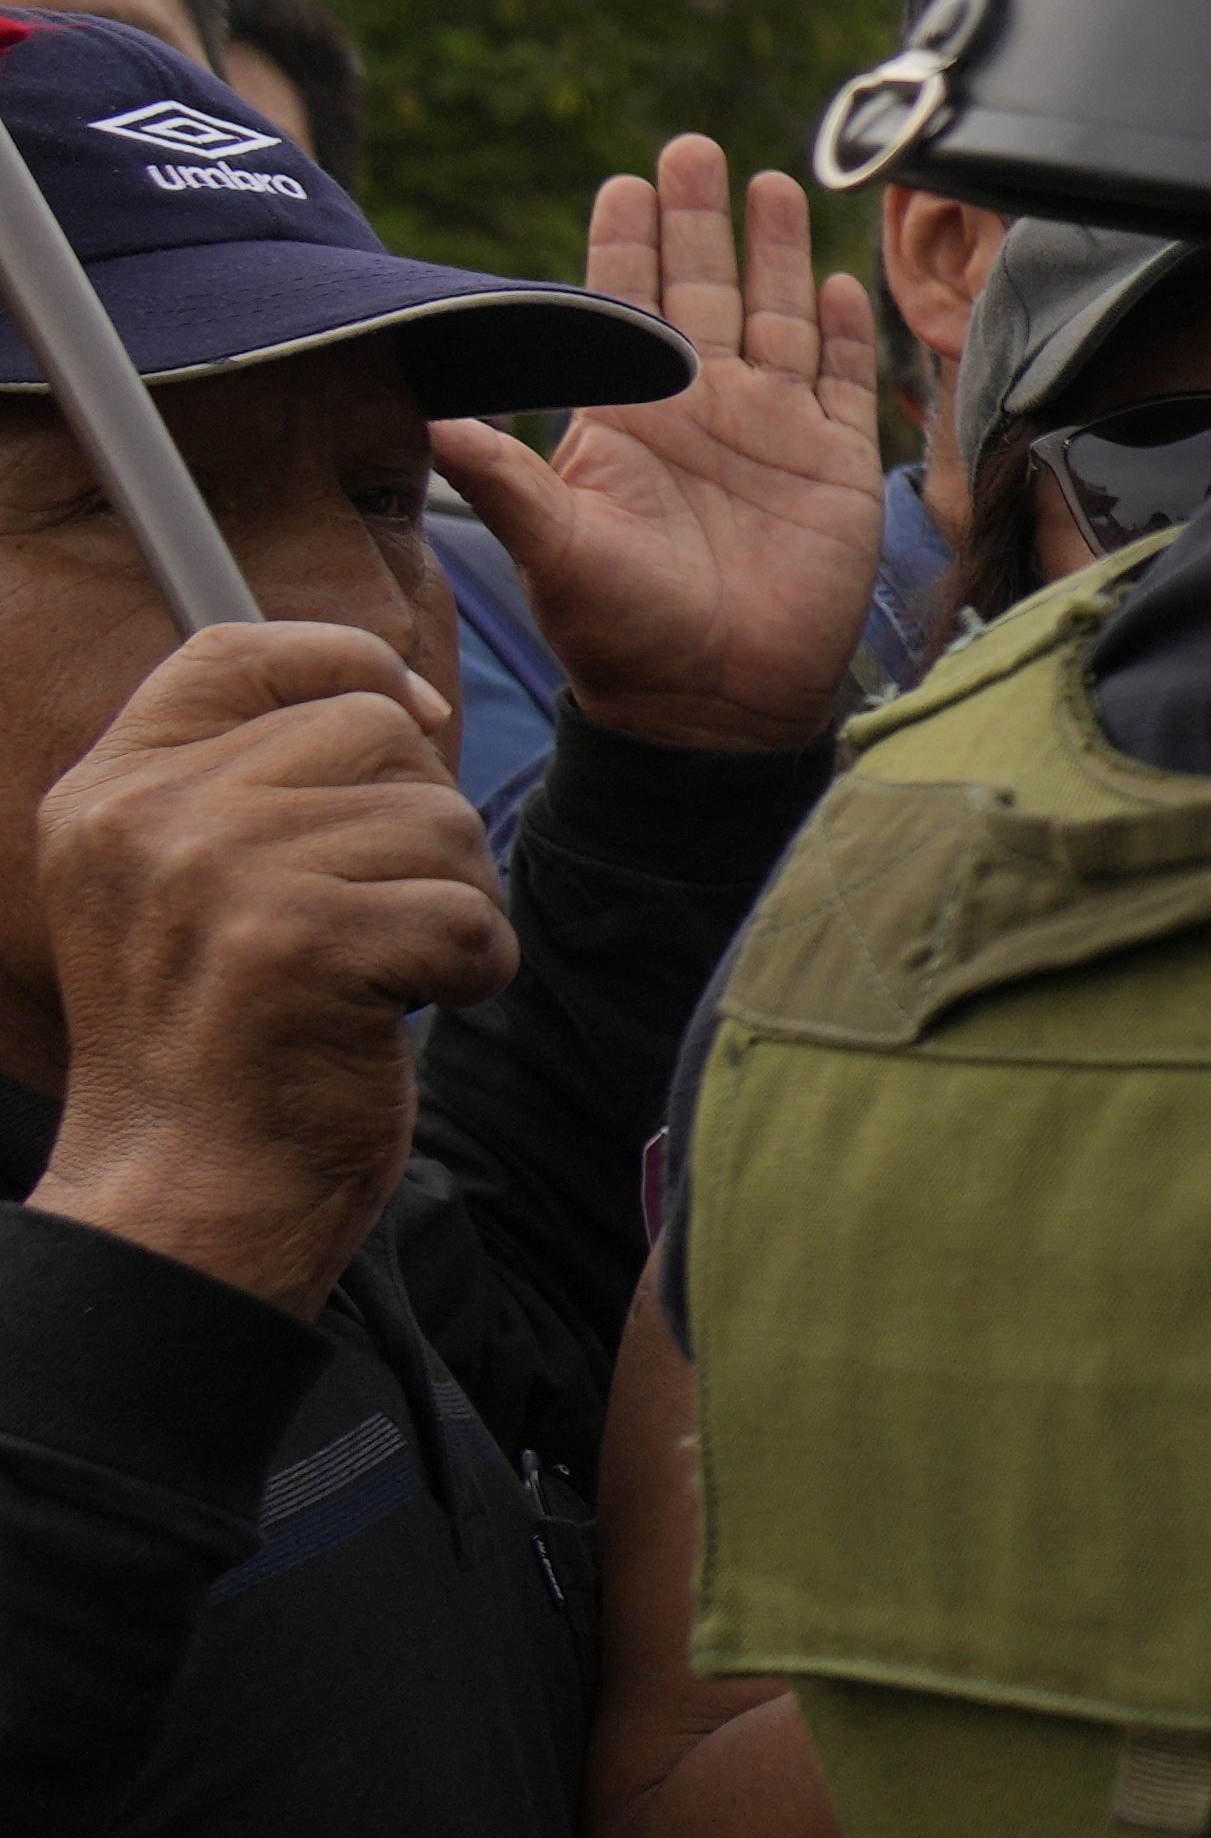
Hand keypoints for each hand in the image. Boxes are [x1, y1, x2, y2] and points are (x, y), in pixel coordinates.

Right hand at [22, 615, 499, 1309]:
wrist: (187, 1188)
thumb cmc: (218, 1044)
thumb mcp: (181, 888)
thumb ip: (248, 781)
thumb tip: (399, 698)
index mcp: (112, 791)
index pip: (242, 649)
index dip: (350, 663)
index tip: (412, 725)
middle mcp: (152, 817)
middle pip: (374, 730)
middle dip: (420, 822)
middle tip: (382, 915)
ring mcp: (220, 874)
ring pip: (438, 820)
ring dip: (451, 904)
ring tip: (384, 975)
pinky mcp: (301, 944)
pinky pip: (464, 911)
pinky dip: (472, 969)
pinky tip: (407, 1014)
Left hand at [432, 142, 878, 751]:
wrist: (715, 704)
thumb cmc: (622, 635)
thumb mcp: (551, 550)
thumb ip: (500, 476)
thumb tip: (425, 419)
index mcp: (627, 417)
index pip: (623, 303)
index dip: (626, 241)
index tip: (626, 179)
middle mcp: (700, 412)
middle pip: (704, 289)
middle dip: (701, 218)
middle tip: (694, 147)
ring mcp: (772, 436)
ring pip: (779, 319)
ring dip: (776, 252)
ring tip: (774, 183)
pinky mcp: (835, 468)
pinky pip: (845, 383)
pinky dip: (845, 332)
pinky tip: (838, 282)